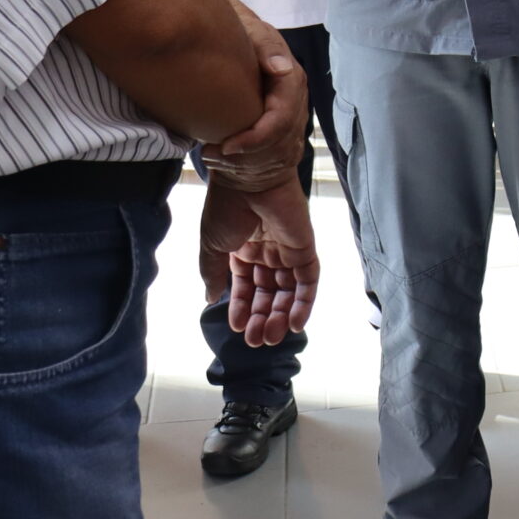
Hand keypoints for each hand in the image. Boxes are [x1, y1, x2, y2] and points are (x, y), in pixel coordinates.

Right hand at [199, 177, 319, 345]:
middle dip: (261, 318)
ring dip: (281, 317)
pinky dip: (304, 303)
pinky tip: (295, 324)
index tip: (235, 327)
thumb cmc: (226, 207)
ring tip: (269, 337)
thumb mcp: (212, 246)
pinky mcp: (305, 248)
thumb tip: (210, 298)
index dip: (241, 307)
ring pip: (288, 292)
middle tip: (254, 340)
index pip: (245, 287)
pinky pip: (309, 281)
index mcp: (242, 250)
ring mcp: (287, 251)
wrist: (248, 178)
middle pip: (268, 293)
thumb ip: (214, 273)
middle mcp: (266, 252)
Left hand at [200, 3, 307, 192]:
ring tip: (210, 155)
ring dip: (242, 163)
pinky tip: (221, 157)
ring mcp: (292, 116)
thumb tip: (282, 68)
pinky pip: (272, 158)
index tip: (226, 146)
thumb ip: (265, 45)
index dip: (255, 139)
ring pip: (276, 155)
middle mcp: (296, 100)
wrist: (234, 37)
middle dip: (246, 156)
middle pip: (279, 144)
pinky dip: (245, 164)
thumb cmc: (241, 33)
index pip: (281, 121)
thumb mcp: (251, 31)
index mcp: (292, 79)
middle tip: (209, 154)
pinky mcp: (281, 128)